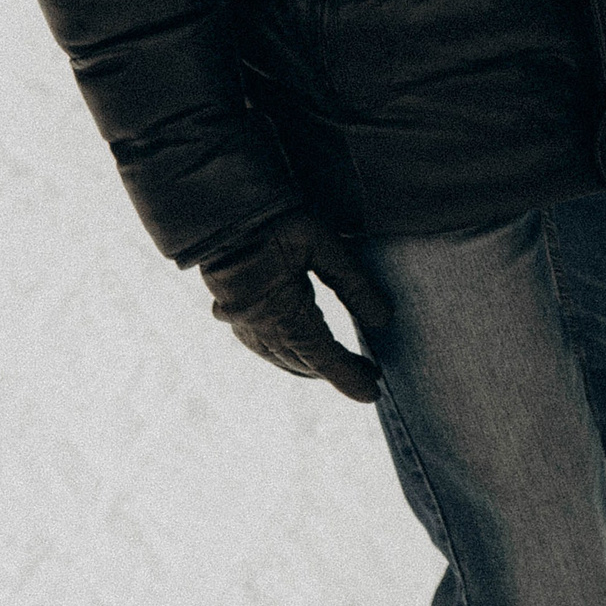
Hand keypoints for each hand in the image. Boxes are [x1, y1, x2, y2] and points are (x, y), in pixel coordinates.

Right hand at [198, 209, 394, 402]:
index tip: (372, 394)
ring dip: (314, 368)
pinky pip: (265, 349)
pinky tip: (304, 354)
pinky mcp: (234, 316)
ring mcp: (242, 324)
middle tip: (370, 379)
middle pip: (304, 362)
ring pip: (283, 359)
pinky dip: (290, 356)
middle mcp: (257, 327)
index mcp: (279, 312)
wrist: (222, 210)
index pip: (322, 356)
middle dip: (337, 373)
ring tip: (346, 369)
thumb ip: (353, 283)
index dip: (347, 376)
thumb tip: (383, 320)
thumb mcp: (322, 244)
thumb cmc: (275, 221)